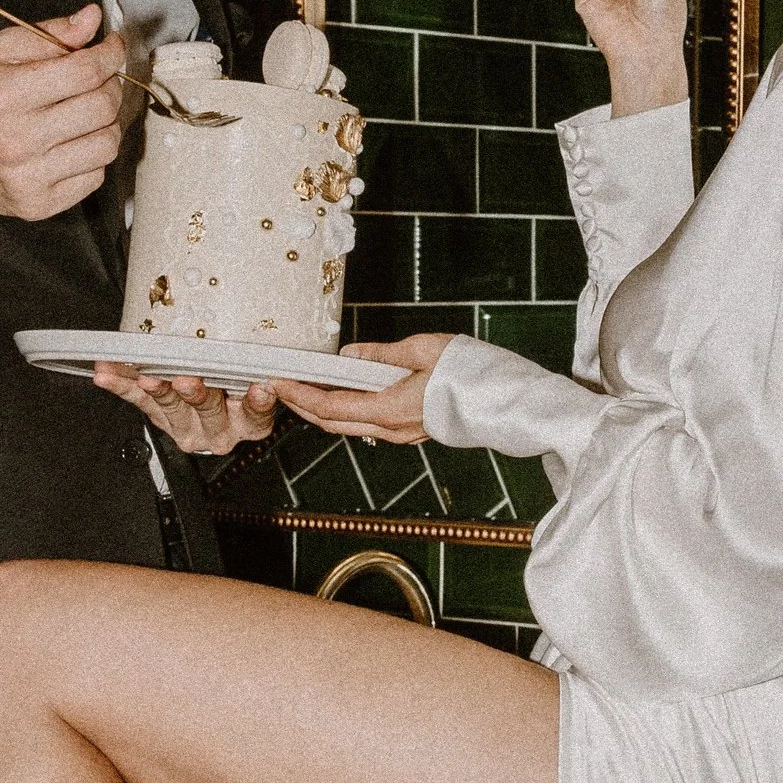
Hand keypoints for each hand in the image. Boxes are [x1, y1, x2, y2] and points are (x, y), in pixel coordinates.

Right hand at [0, 6, 126, 225]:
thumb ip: (49, 34)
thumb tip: (91, 20)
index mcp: (4, 94)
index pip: (83, 72)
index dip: (109, 55)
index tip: (113, 48)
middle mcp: (15, 139)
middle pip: (101, 108)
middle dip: (110, 86)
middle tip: (100, 81)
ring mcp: (28, 177)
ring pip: (107, 144)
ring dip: (106, 124)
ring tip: (85, 114)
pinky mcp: (39, 204)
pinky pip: (96, 176)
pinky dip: (92, 155)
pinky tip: (71, 144)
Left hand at [91, 362, 278, 452]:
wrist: (209, 419)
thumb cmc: (236, 389)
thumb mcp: (252, 382)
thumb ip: (254, 367)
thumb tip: (267, 338)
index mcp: (248, 420)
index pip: (256, 412)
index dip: (258, 403)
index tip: (260, 389)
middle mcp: (219, 428)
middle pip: (210, 410)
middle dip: (197, 394)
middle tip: (188, 381)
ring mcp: (187, 427)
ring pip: (172, 408)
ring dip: (158, 390)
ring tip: (147, 378)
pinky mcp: (161, 420)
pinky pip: (140, 403)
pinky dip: (122, 385)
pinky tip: (107, 376)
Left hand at [269, 331, 454, 444]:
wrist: (504, 398)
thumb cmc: (470, 371)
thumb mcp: (422, 348)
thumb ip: (380, 354)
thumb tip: (349, 356)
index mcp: (388, 409)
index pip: (329, 406)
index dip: (299, 395)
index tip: (277, 382)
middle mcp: (391, 428)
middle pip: (333, 422)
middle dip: (302, 406)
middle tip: (280, 387)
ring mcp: (401, 433)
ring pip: (349, 425)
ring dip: (322, 410)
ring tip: (303, 390)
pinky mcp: (411, 430)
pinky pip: (367, 424)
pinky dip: (345, 411)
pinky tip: (341, 396)